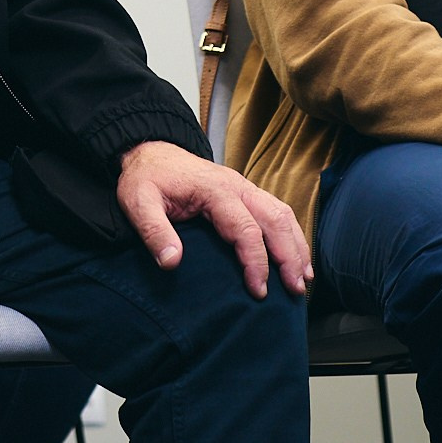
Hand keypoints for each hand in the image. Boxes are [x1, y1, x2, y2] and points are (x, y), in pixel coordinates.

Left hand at [116, 141, 311, 299]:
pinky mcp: (245, 192)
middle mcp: (236, 186)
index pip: (245, 229)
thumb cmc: (145, 178)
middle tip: (295, 290)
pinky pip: (277, 211)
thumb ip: (154, 231)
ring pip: (282, 213)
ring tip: (303, 278)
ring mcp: (244, 187)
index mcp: (214, 190)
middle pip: (274, 220)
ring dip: (296, 245)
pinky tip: (296, 255)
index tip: (259, 290)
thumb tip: (172, 262)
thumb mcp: (138, 202)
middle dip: (288, 256)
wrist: (150, 152)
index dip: (255, 262)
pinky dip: (290, 234)